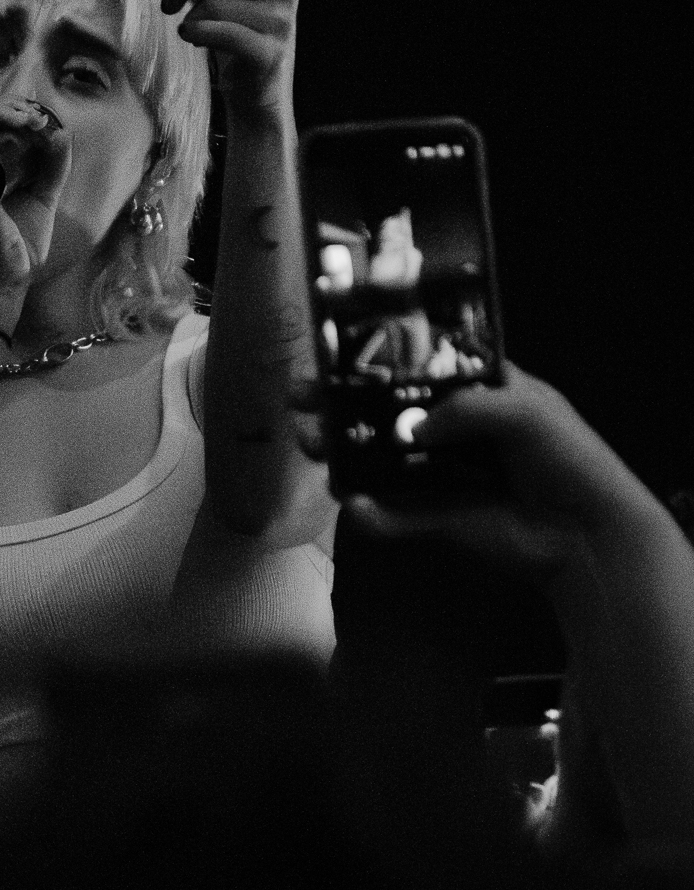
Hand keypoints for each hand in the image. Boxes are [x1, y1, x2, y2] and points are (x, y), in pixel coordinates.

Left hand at [161, 0, 309, 118]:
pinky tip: (196, 40)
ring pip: (211, 6)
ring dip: (192, 21)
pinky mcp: (268, 54)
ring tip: (200, 33)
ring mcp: (279, 26)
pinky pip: (218, 32)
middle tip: (170, 2)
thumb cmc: (244, 29)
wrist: (254, 92)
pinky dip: (197, 35)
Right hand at [335, 363, 654, 577]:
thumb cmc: (567, 457)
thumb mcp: (527, 411)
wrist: (587, 535)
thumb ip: (468, 408)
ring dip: (344, 454)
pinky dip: (374, 515)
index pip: (420, 366)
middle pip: (387, 414)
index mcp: (478, 392)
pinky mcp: (441, 519)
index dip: (377, 360)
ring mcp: (443, 475)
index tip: (333, 353)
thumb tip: (411, 428)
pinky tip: (354, 505)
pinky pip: (398, 516)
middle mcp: (454, 430)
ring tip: (311, 446)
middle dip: (342, 406)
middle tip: (302, 400)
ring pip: (382, 463)